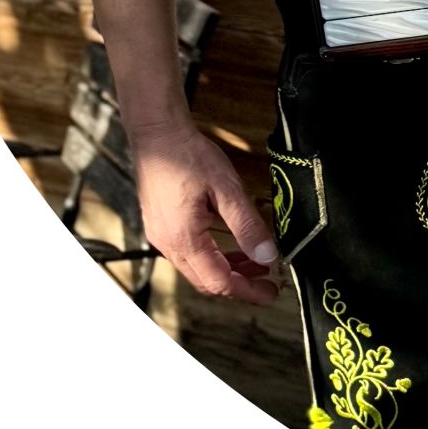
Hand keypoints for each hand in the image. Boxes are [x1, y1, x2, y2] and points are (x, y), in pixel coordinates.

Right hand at [130, 119, 279, 304]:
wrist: (157, 134)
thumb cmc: (188, 156)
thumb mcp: (227, 189)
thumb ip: (247, 225)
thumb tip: (267, 256)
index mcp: (184, 240)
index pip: (219, 281)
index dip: (247, 291)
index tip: (270, 294)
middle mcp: (168, 244)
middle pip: (206, 280)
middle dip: (239, 283)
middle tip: (267, 282)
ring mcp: (162, 236)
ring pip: (198, 266)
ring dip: (227, 268)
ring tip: (256, 262)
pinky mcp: (162, 225)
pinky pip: (189, 251)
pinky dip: (213, 254)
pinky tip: (230, 242)